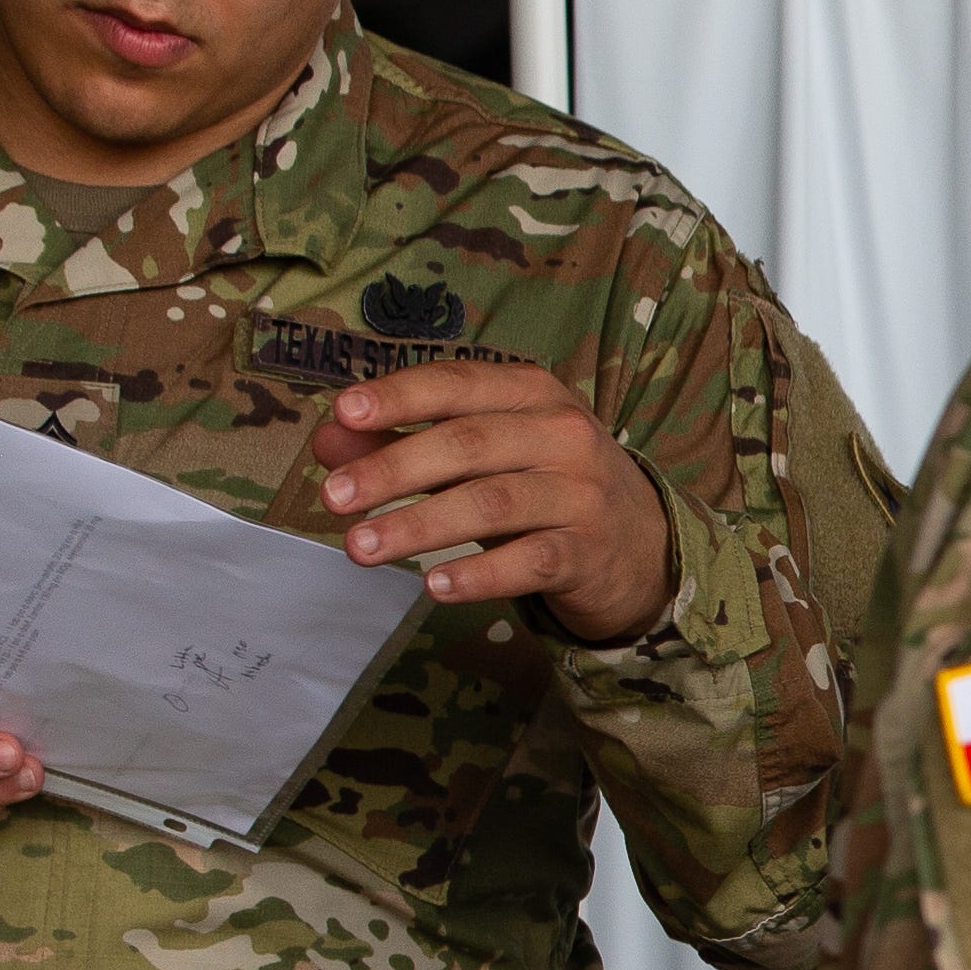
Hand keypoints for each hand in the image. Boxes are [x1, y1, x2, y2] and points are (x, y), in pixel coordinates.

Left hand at [309, 363, 671, 638]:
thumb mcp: (485, 449)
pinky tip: (434, 585)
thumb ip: (405, 440)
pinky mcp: (588, 552)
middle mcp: (563, 434)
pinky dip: (479, 575)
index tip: (344, 412)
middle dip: (393, 469)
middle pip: (467, 444)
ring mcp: (581, 494)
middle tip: (334, 497)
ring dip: (419, 525)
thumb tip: (329, 440)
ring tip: (360, 547)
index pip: (458, 384)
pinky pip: (528, 562)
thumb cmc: (545, 483)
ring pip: (492, 504)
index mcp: (532, 393)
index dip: (400, 396)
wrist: (641, 543)